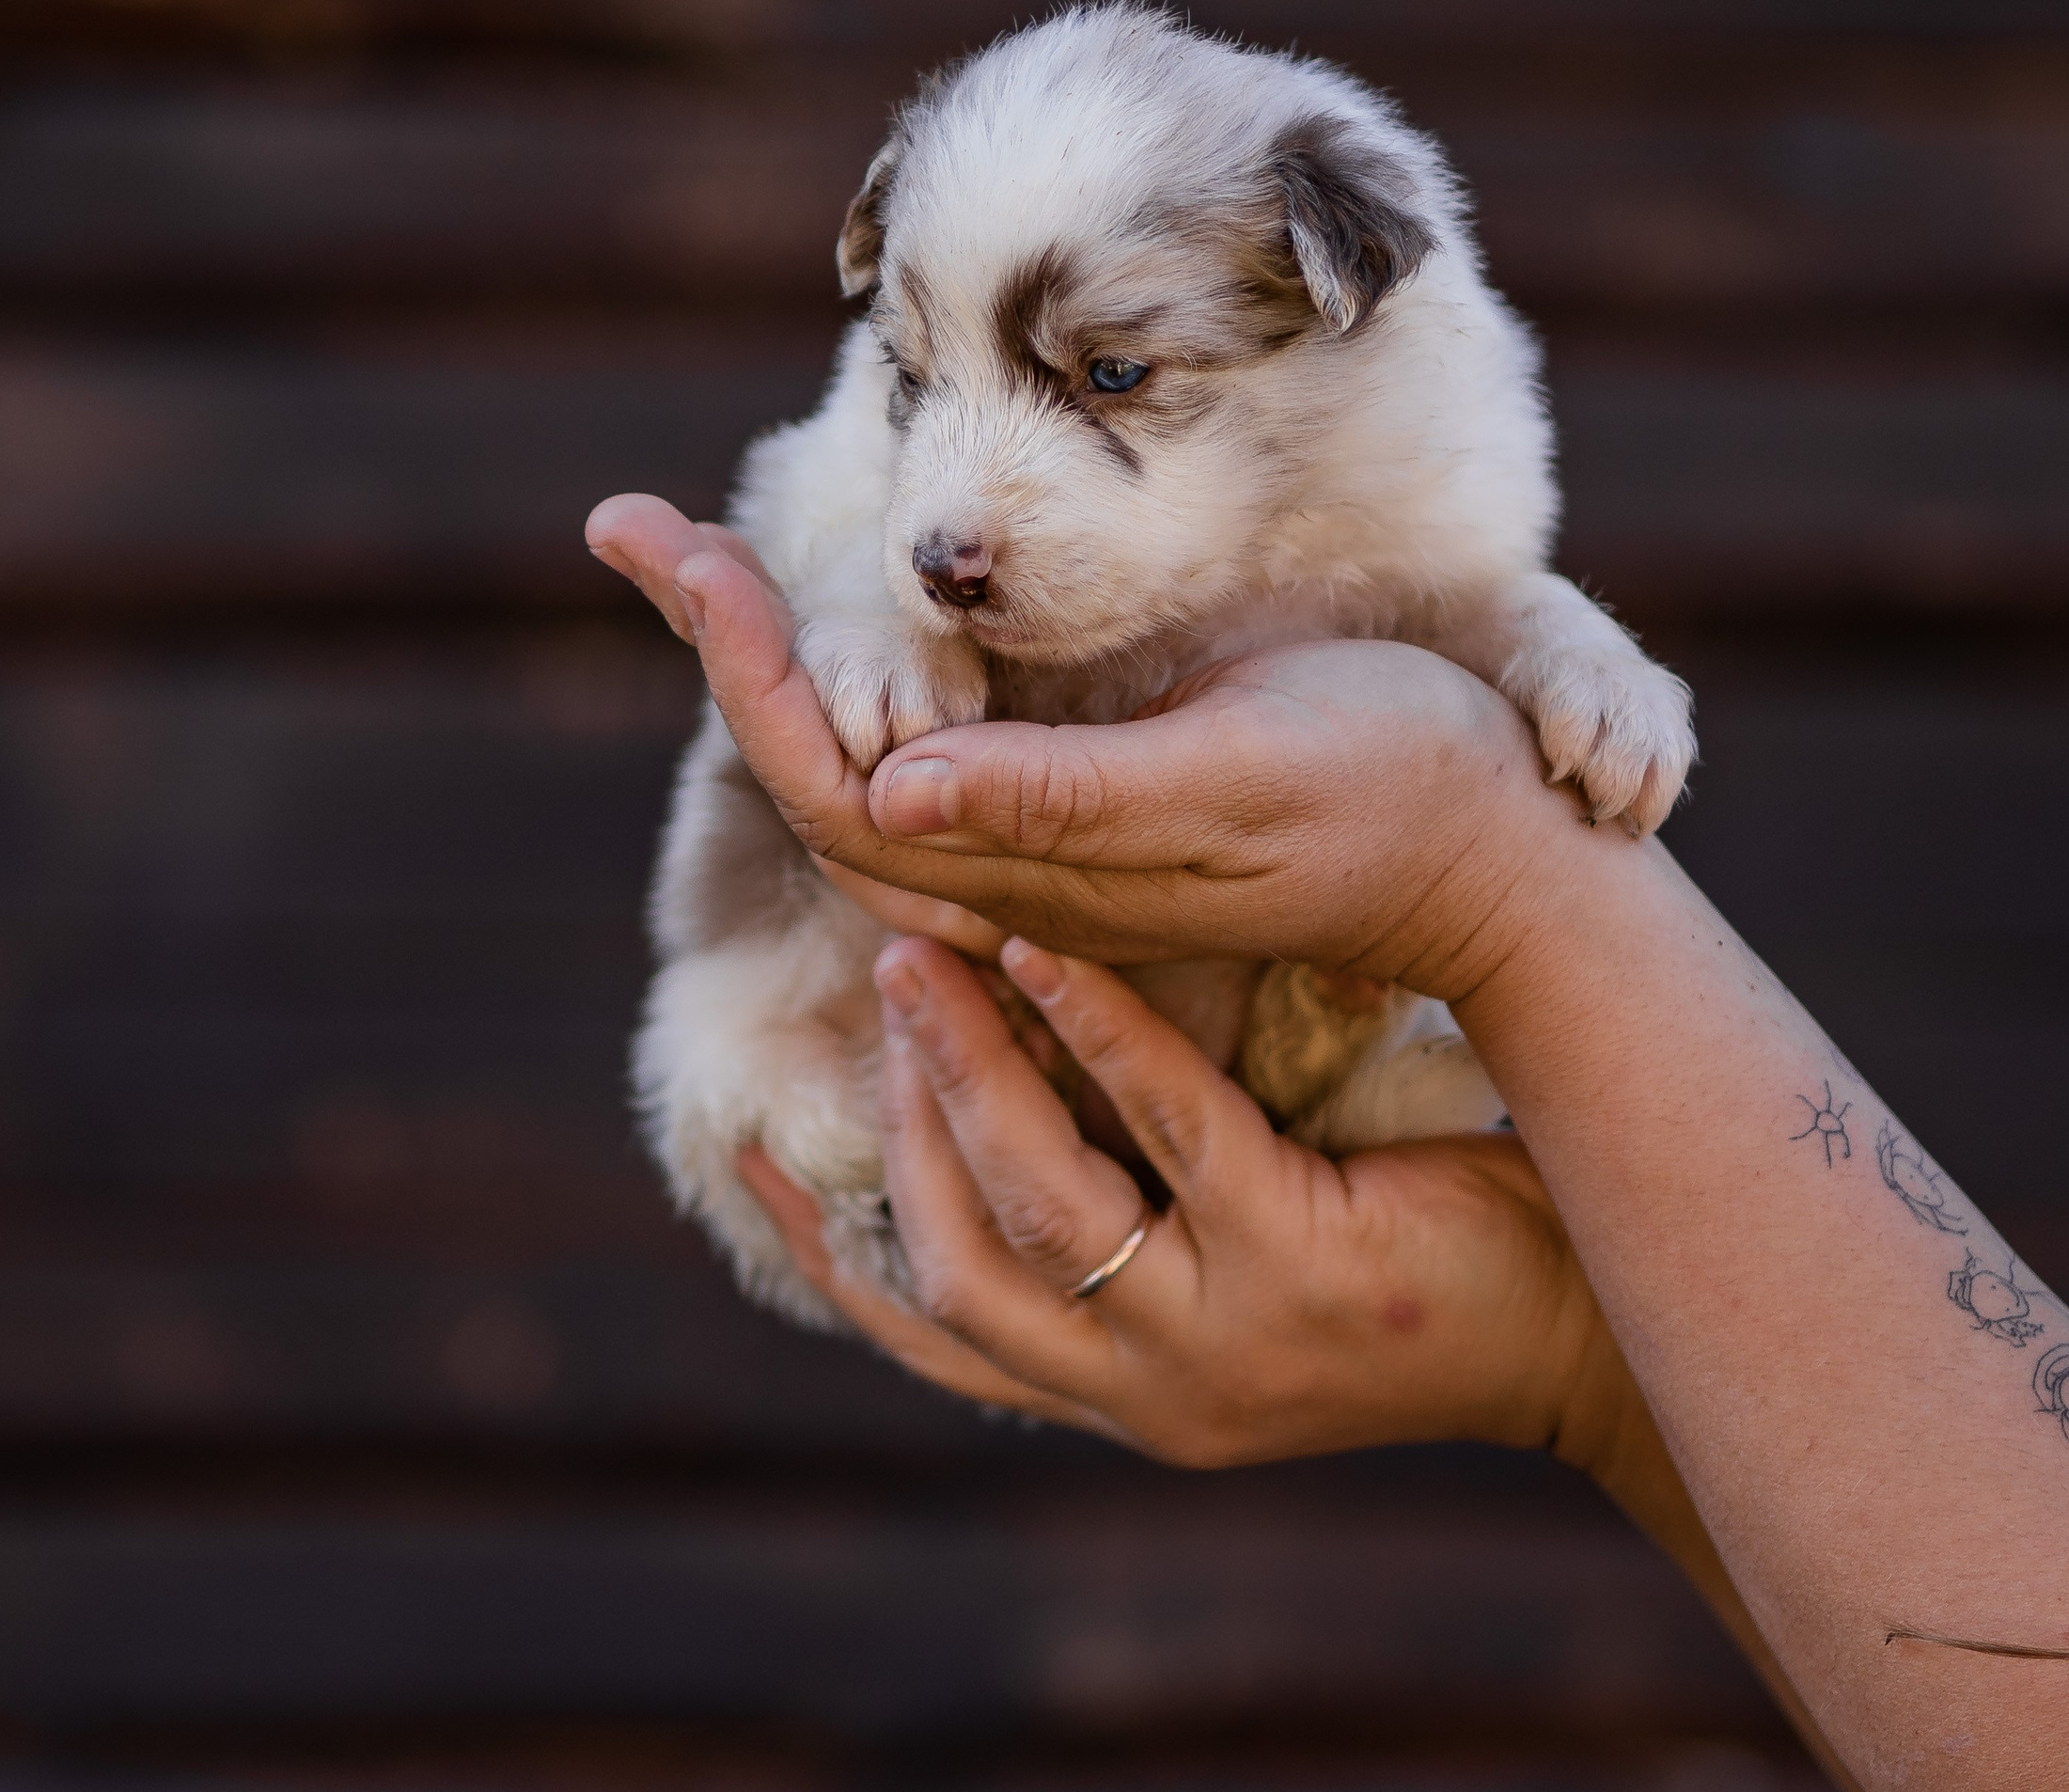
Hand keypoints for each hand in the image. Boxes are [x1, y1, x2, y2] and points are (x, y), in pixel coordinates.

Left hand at [586, 493, 1598, 998]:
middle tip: (634, 523)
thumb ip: (1064, 799)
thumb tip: (891, 784)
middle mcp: (1011, 866)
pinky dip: (854, 669)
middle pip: (812, 765)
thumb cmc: (1387, 794)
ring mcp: (1043, 839)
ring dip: (770, 654)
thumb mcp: (1232, 779)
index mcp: (1028, 866)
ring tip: (693, 555)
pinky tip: (831, 620)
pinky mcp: (1085, 800)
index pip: (826, 775)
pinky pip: (926, 746)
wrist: (1496, 852)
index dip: (734, 662)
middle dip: (721, 639)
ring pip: (859, 756)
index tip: (664, 543)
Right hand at [744, 931, 1625, 1470]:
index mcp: (1118, 1388)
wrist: (1587, 1307)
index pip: (931, 1330)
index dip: (830, 1241)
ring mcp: (1223, 1344)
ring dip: (974, 1069)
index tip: (752, 1139)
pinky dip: (1102, 1033)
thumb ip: (1116, 1192)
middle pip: (960, 1260)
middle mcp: (1150, 1389)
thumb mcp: (1230, 1237)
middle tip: (881, 975)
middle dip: (899, 1118)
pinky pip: (1173, 1130)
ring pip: (1044, 1204)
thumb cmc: (1397, 1241)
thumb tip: (988, 1063)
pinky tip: (1063, 949)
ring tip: (940, 952)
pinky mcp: (1303, 1269)